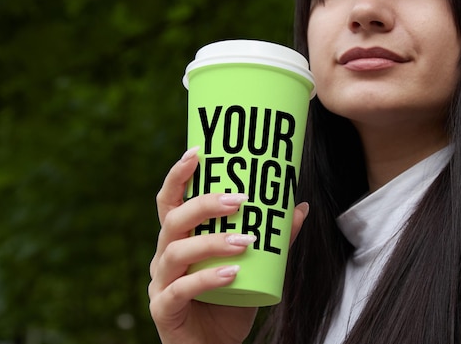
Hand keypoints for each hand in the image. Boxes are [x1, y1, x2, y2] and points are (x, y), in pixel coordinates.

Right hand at [148, 147, 308, 343]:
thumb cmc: (230, 300)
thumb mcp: (255, 266)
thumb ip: (274, 240)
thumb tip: (299, 207)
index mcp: (179, 238)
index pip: (171, 200)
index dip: (179, 174)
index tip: (198, 151)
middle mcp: (164, 255)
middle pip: (173, 220)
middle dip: (204, 204)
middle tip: (239, 200)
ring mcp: (160, 283)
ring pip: (177, 252)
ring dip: (213, 242)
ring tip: (246, 240)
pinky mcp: (163, 309)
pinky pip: (181, 290)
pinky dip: (207, 279)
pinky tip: (233, 273)